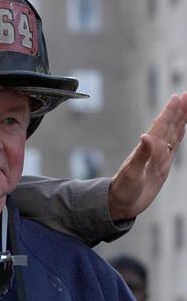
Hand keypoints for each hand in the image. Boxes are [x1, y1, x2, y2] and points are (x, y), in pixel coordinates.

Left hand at [109, 92, 186, 219]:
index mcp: (147, 149)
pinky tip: (182, 127)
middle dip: (179, 110)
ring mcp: (159, 156)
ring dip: (181, 119)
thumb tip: (145, 136)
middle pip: (170, 126)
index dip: (170, 112)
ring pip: (173, 133)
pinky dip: (180, 134)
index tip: (179, 97)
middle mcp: (154, 150)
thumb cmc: (123, 190)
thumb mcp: (131, 174)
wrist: (120, 203)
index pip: (161, 126)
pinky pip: (174, 145)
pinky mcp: (162, 165)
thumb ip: (140, 155)